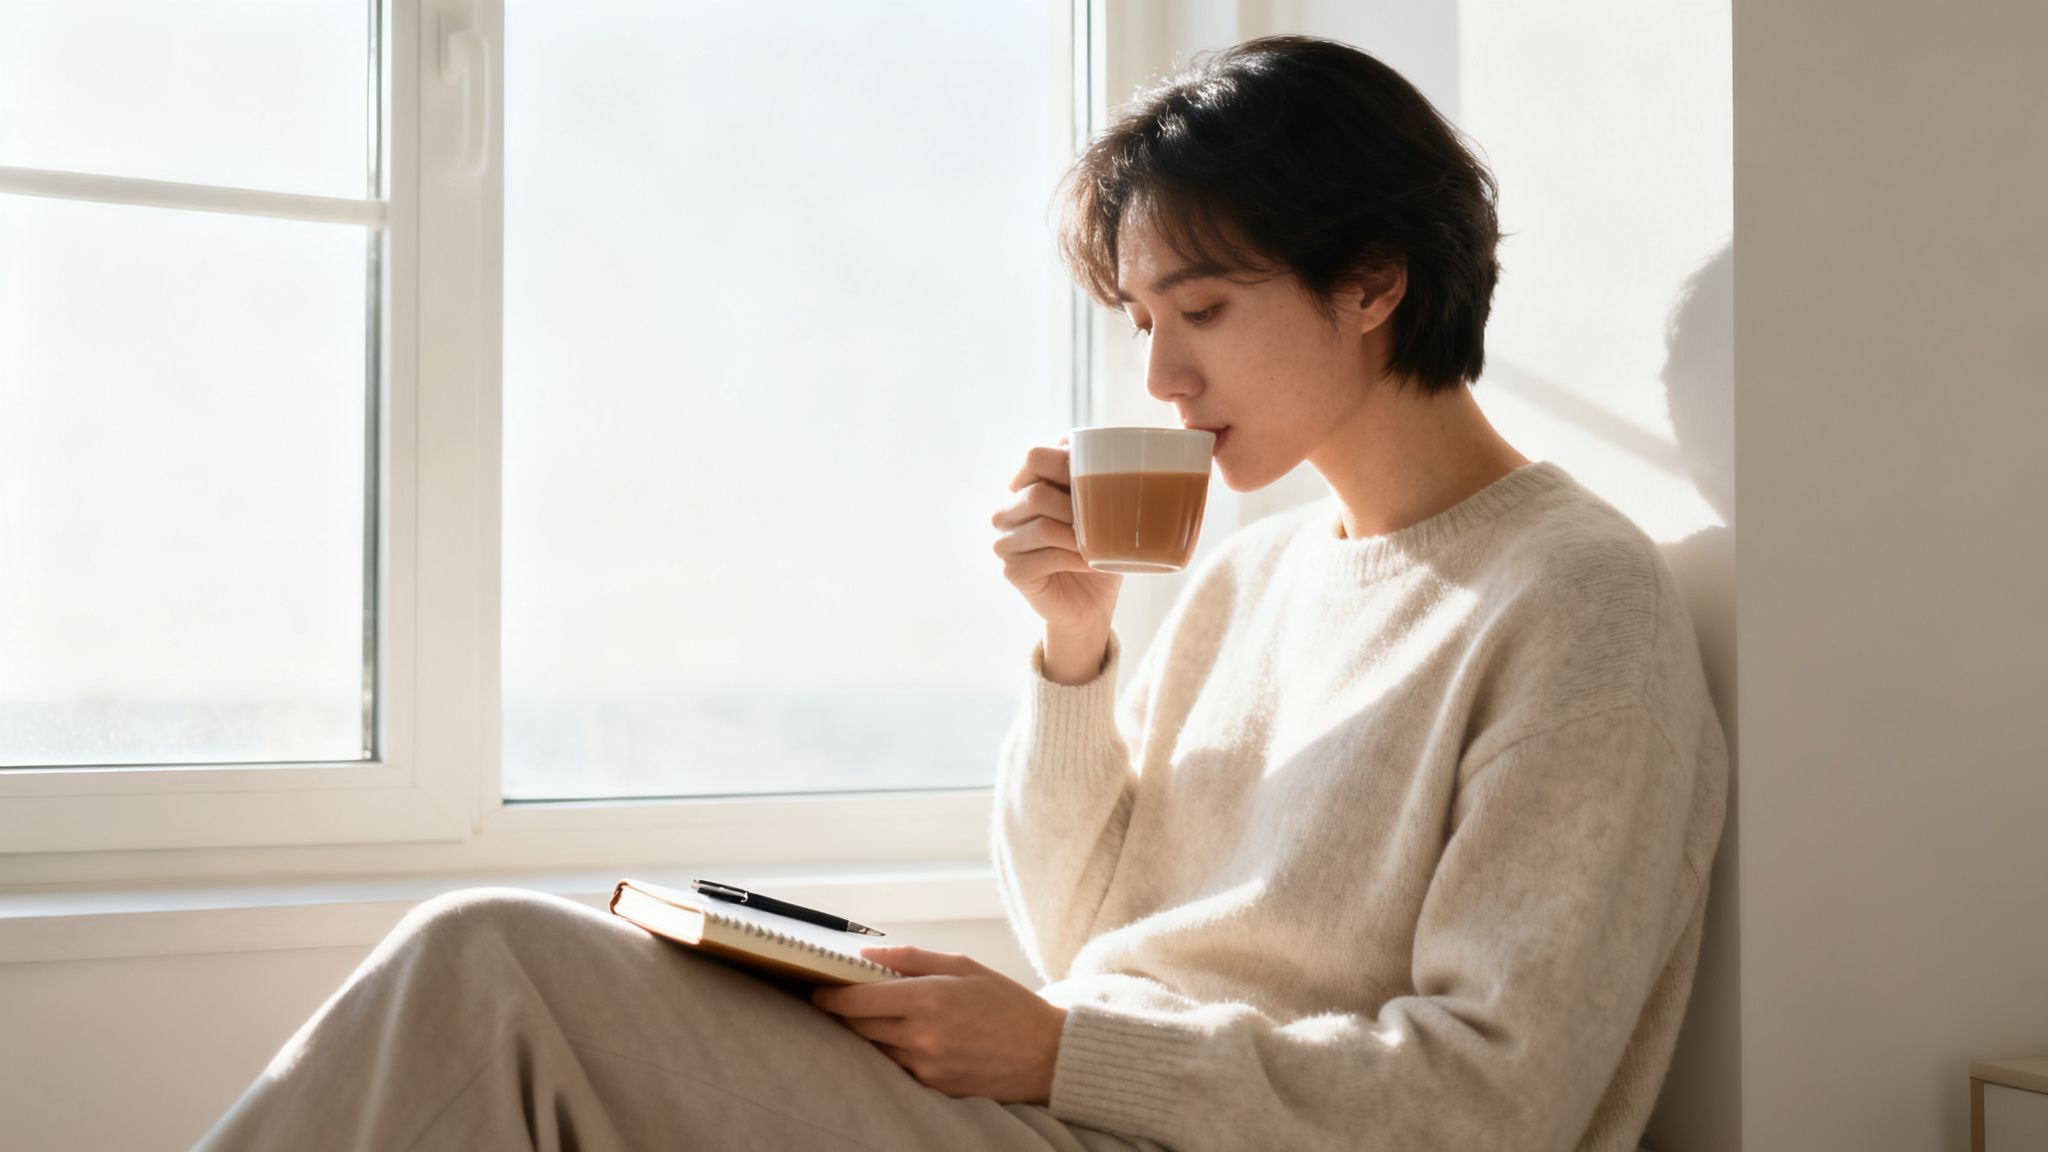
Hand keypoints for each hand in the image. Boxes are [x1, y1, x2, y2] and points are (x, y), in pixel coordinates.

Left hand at [811, 946, 1067, 1103]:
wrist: (1045, 1055)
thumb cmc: (1008, 1004)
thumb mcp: (965, 966)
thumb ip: (912, 959)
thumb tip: (868, 955)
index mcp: (930, 999)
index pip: (860, 1001)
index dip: (832, 997)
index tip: (818, 991)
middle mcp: (923, 1036)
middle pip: (860, 1028)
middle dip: (844, 1014)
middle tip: (837, 1001)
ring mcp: (927, 1067)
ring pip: (876, 1049)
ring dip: (869, 1034)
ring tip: (873, 1018)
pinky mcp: (934, 1087)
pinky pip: (898, 1068)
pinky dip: (893, 1052)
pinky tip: (903, 1039)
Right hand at [992, 440, 1121, 645]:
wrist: (1092, 603)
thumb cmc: (1098, 550)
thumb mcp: (1102, 509)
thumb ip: (1094, 477)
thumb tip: (1100, 447)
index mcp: (1027, 487)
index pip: (1035, 457)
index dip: (1066, 462)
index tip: (1098, 477)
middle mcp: (1009, 511)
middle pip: (1036, 493)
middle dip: (1074, 506)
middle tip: (1100, 520)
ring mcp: (1006, 542)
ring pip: (1041, 525)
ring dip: (1077, 536)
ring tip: (1097, 544)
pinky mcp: (1013, 571)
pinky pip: (1046, 556)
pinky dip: (1075, 559)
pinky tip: (1090, 563)